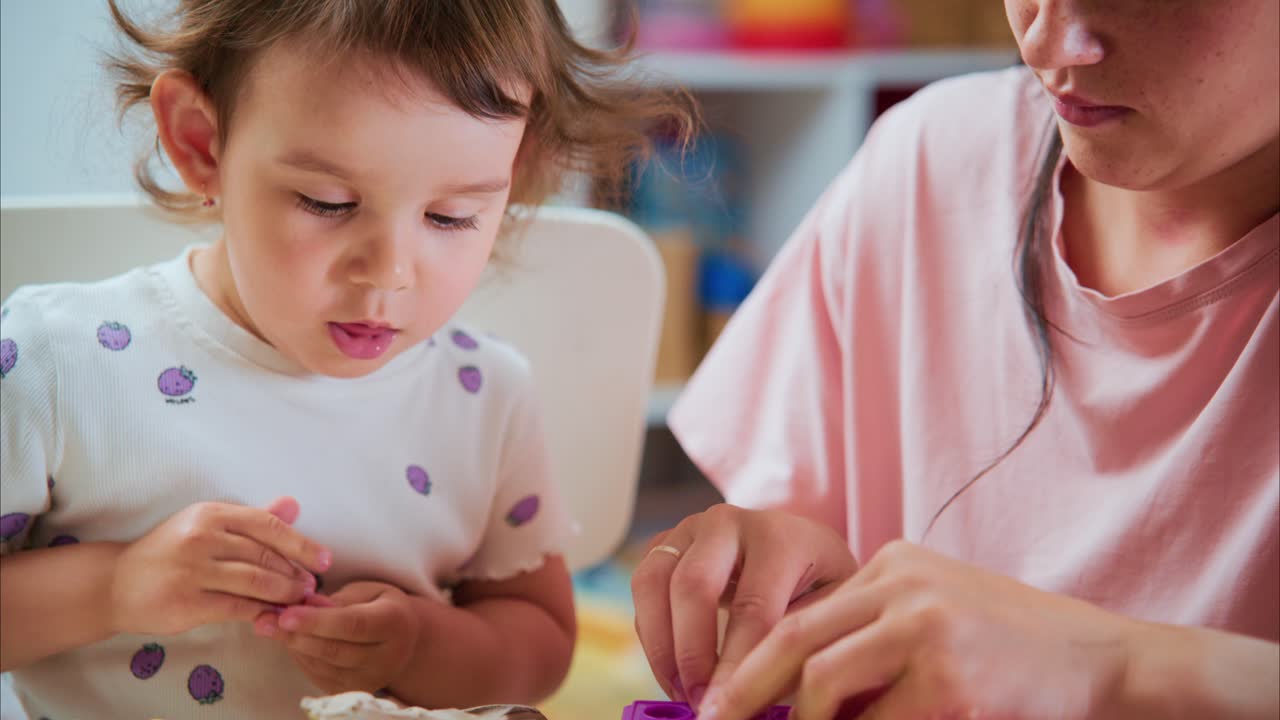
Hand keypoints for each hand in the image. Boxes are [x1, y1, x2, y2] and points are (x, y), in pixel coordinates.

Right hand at [110, 497, 332, 635]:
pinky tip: (274, 615)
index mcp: (211, 514)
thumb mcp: (208, 526)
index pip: (267, 526)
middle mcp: (201, 537)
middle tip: (313, 585)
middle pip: (264, 555)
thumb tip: (293, 504)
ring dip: (285, 594)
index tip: (325, 559)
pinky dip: (262, 612)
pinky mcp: (186, 602)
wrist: (117, 583)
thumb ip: (251, 520)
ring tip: (300, 600)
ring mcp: (192, 570)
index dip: (302, 544)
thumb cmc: (172, 552)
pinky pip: (237, 607)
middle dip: (296, 573)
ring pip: (255, 582)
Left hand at [256, 580, 421, 693]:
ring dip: (292, 645)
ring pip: (323, 664)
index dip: (317, 621)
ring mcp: (370, 679)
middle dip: (296, 634)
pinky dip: (299, 656)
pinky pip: (318, 674)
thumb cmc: (381, 606)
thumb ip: (337, 598)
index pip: (352, 625)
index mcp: (396, 623)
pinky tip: (290, 639)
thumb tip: (303, 603)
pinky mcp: (353, 690)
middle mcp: (387, 657)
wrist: (404, 641)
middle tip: (264, 619)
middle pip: (334, 649)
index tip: (286, 614)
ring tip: (269, 625)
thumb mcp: (368, 590)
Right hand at [630, 504, 857, 707]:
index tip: (727, 706)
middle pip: (693, 585)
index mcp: (777, 536)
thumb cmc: (816, 580)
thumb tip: (762, 699)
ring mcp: (689, 529)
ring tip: (681, 693)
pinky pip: (642, 591)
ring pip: (653, 582)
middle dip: (691, 653)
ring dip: (661, 647)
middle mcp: (727, 523)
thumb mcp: (830, 607)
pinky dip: (652, 639)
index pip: (752, 605)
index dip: (735, 663)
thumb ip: (797, 645)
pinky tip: (673, 675)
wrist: (799, 544)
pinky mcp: (664, 544)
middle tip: (700, 702)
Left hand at [699, 540, 1134, 719]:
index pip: (799, 616)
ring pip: (825, 684)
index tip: (716, 705)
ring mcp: (928, 631)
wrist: (1104, 661)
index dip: (750, 666)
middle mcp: (904, 587)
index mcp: (893, 565)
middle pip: (794, 642)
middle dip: (746, 693)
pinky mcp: (952, 683)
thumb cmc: (1012, 646)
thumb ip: (868, 634)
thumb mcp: (933, 612)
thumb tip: (794, 691)